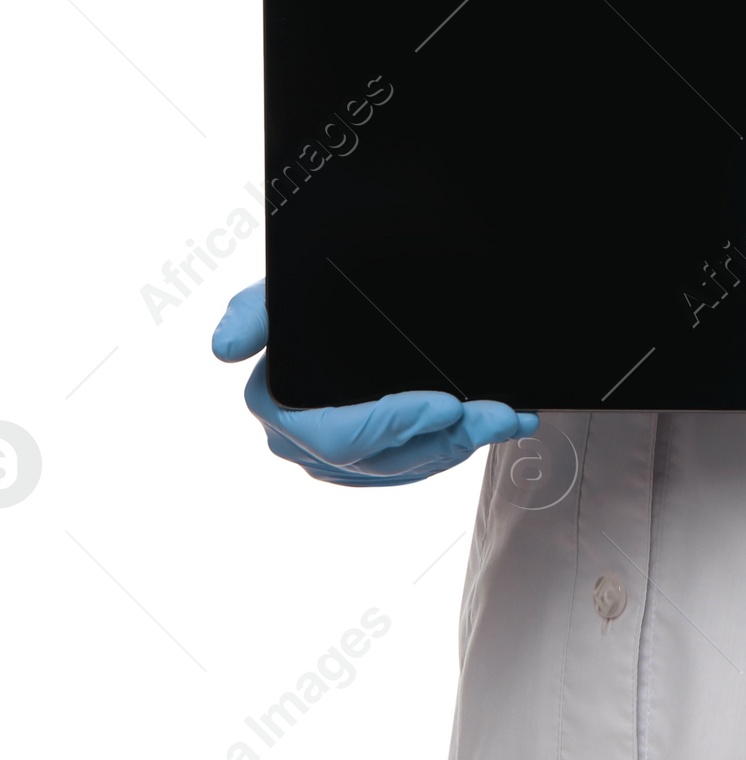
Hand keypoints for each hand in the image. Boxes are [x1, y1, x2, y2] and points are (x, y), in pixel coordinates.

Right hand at [212, 282, 538, 486]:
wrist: (327, 297)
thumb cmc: (301, 293)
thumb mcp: (276, 291)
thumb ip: (251, 313)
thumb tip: (225, 349)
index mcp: (278, 406)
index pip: (341, 437)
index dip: (396, 426)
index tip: (446, 404)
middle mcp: (301, 443)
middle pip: (383, 461)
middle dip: (447, 439)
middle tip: (495, 414)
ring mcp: (334, 457)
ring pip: (406, 467)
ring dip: (463, 445)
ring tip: (507, 419)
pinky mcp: (365, 459)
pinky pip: (413, 466)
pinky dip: (457, 446)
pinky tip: (495, 427)